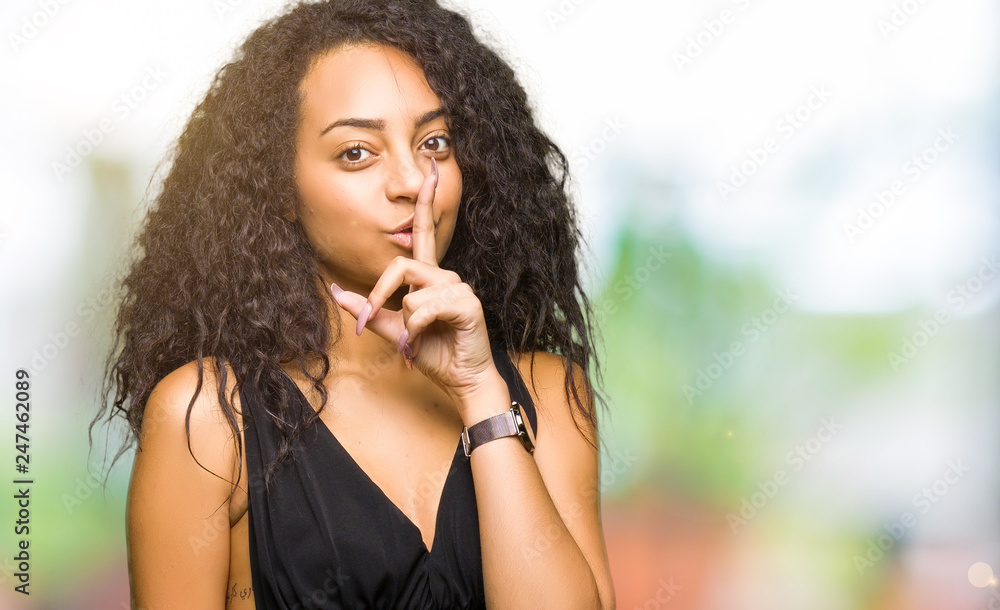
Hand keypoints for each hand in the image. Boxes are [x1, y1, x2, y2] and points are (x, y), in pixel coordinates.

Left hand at [330, 158, 498, 411]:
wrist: (463, 381)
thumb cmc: (437, 354)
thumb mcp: (396, 332)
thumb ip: (371, 311)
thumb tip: (338, 291)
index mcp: (430, 278)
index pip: (424, 232)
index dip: (426, 201)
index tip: (432, 168)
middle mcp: (446, 277)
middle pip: (401, 265)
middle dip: (380, 294)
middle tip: (369, 321)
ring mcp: (458, 288)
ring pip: (411, 293)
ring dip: (405, 322)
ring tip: (416, 340)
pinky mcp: (467, 304)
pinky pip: (422, 308)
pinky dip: (417, 329)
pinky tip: (431, 339)